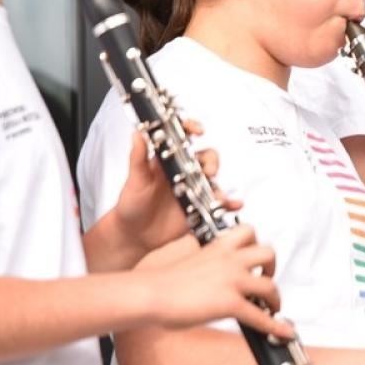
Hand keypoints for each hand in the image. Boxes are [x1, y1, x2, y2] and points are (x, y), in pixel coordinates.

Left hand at [110, 120, 240, 253]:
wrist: (135, 236)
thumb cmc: (131, 205)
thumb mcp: (134, 180)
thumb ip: (138, 158)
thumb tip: (137, 134)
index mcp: (167, 160)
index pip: (183, 137)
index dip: (192, 128)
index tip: (198, 131)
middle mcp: (183, 172)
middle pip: (206, 157)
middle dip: (212, 161)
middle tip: (208, 171)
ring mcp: (193, 189)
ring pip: (214, 180)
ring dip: (219, 184)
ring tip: (216, 195)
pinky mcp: (199, 206)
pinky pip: (218, 202)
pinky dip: (229, 203)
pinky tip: (233, 204)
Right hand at [136, 225, 292, 339]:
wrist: (151, 294)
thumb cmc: (162, 282)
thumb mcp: (189, 260)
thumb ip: (205, 262)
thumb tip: (208, 270)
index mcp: (218, 247)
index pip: (247, 232)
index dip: (256, 244)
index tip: (255, 258)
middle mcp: (229, 260)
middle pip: (268, 252)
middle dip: (271, 266)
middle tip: (265, 279)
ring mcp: (232, 281)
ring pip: (269, 285)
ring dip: (275, 298)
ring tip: (272, 307)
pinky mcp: (231, 304)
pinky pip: (261, 316)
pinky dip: (275, 326)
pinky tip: (283, 331)